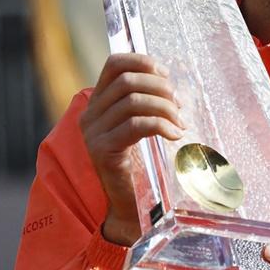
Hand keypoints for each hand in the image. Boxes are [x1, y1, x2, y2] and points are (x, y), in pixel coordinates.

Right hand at [78, 53, 184, 245]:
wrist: (129, 207)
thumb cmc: (141, 165)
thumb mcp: (141, 127)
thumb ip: (146, 103)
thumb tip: (169, 83)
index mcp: (98, 103)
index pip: (113, 64)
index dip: (142, 61)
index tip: (166, 75)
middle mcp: (90, 115)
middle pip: (127, 81)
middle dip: (160, 88)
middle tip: (179, 105)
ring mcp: (93, 133)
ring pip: (132, 102)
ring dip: (164, 108)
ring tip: (180, 122)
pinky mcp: (102, 151)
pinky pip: (135, 125)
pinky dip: (160, 125)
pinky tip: (175, 135)